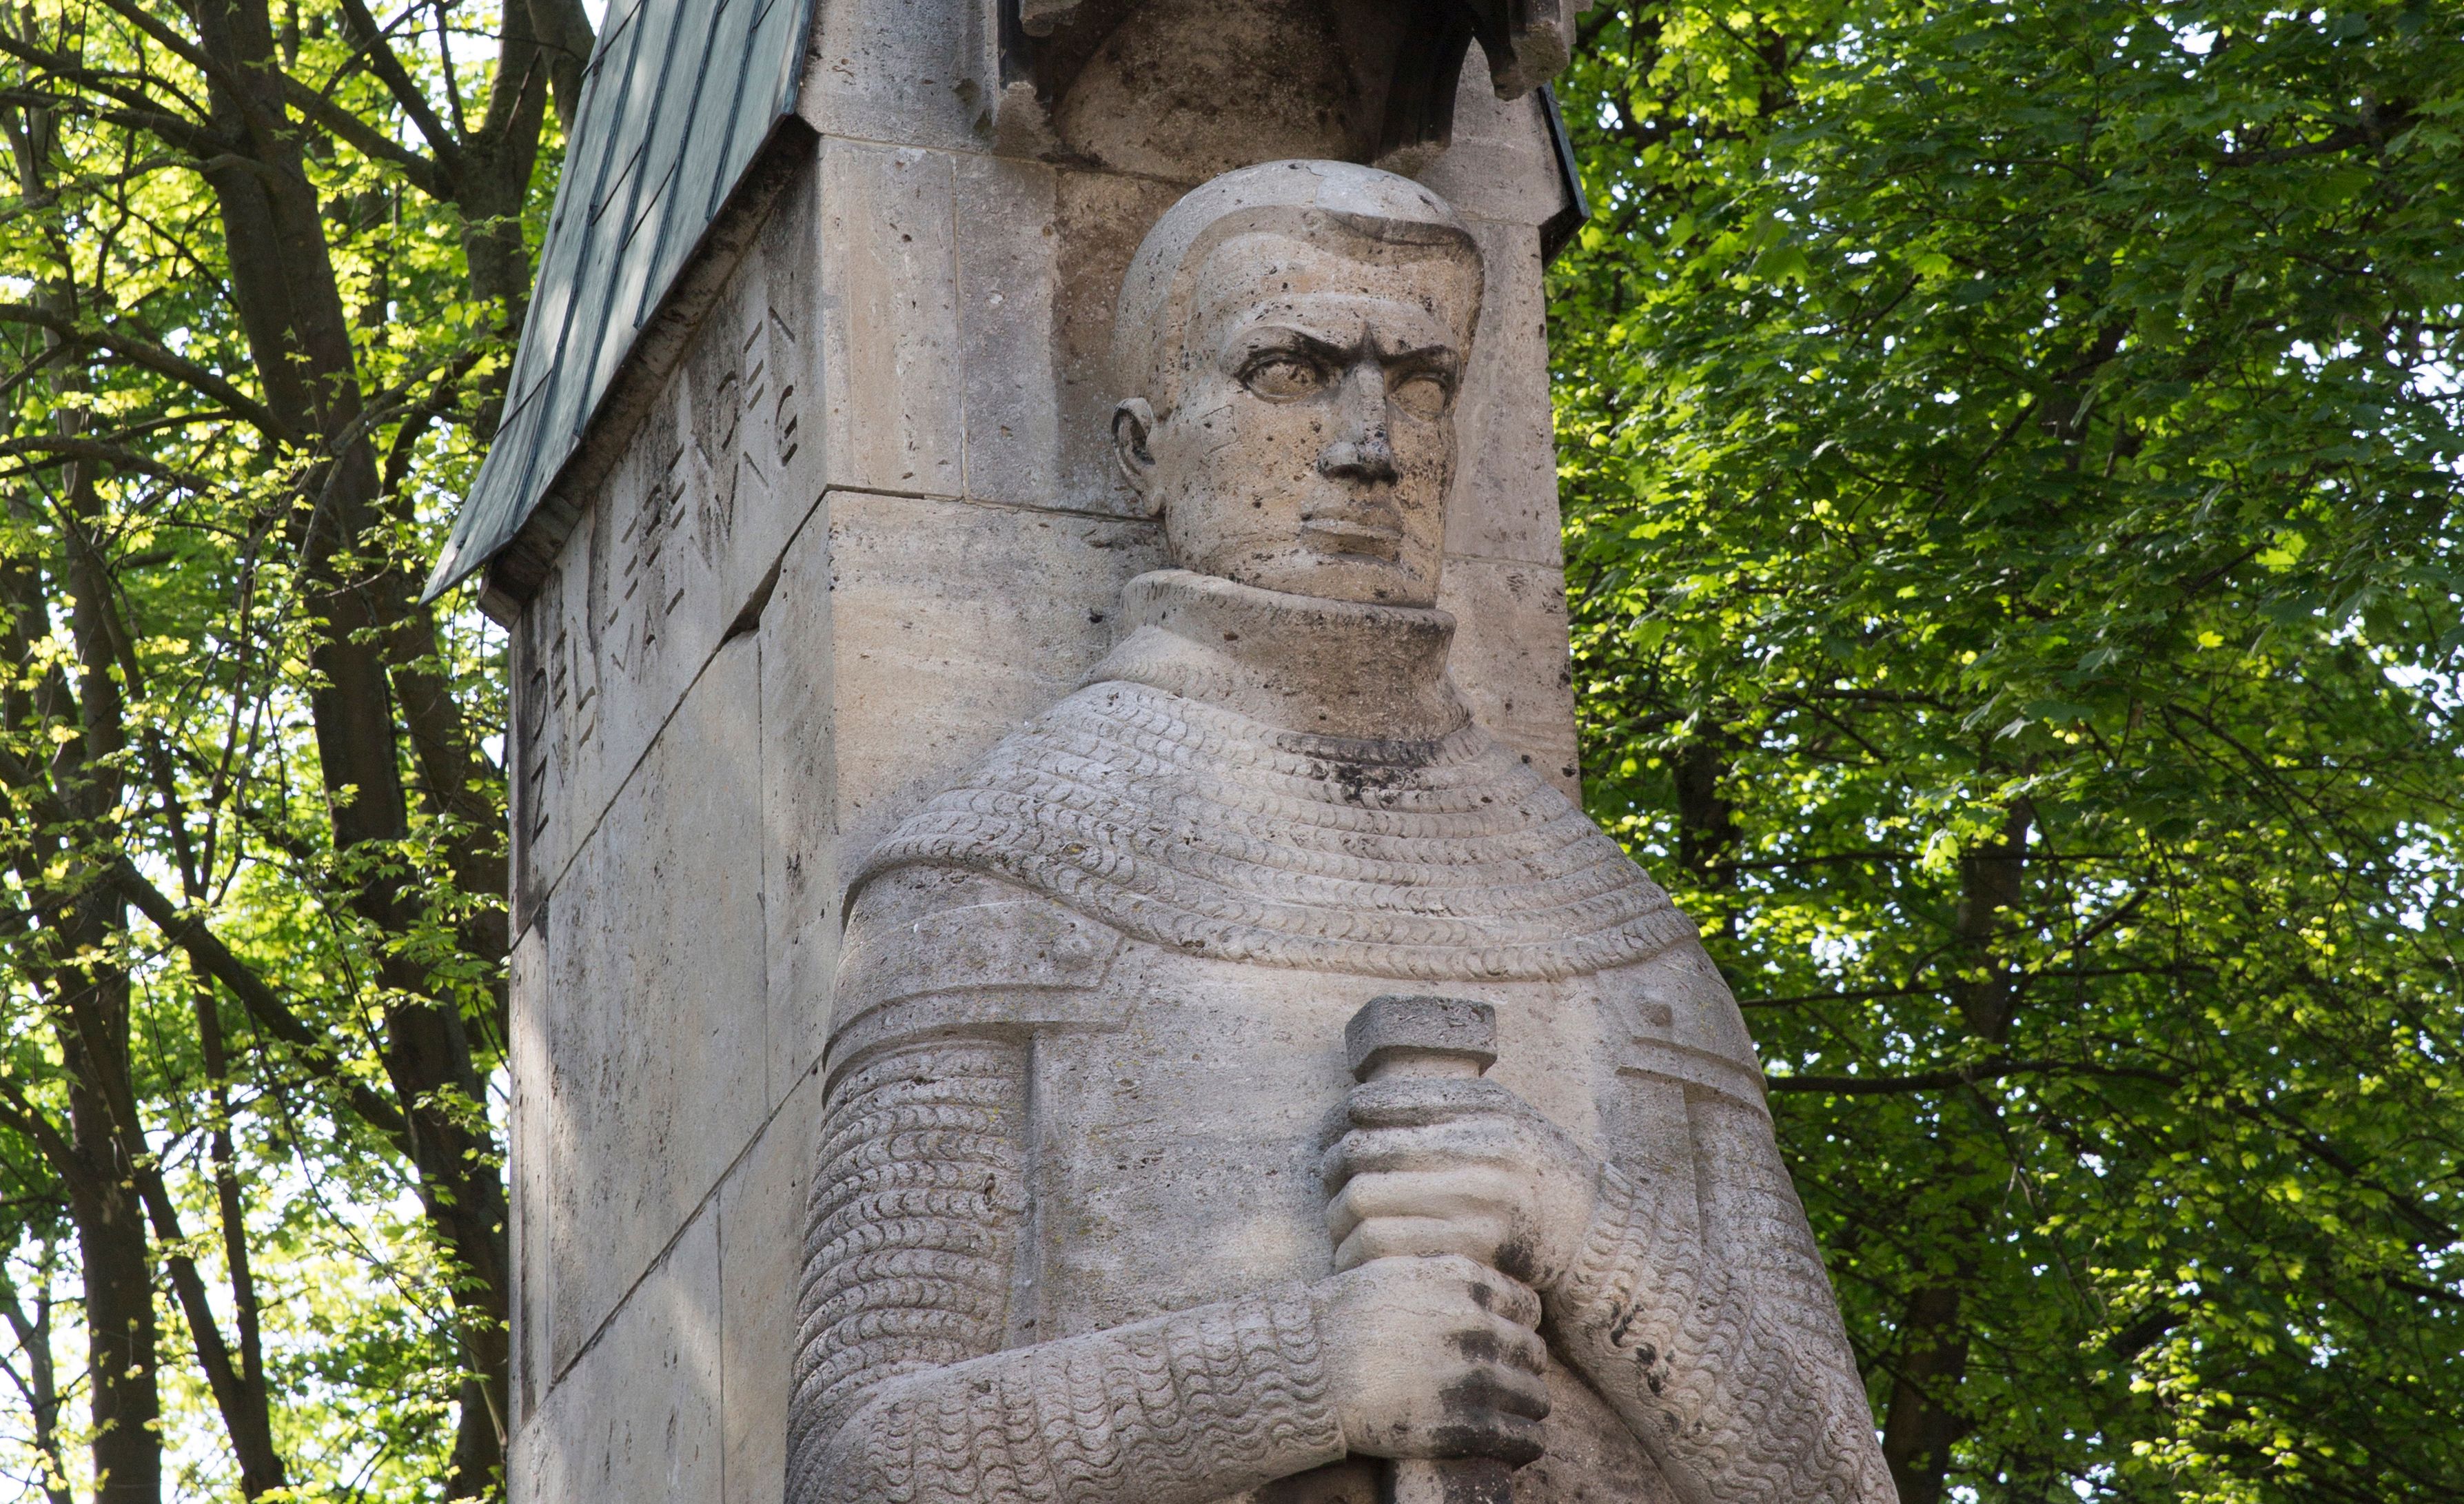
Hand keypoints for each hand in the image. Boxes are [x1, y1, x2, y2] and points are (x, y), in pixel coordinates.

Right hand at [1312, 1254, 1550, 1463]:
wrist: (1309, 1367)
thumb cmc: (1345, 1316)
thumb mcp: (1398, 1270)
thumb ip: (1446, 1275)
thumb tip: (1483, 1288)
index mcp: (1464, 1282)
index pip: (1527, 1307)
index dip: (1517, 1326)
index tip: (1505, 1341)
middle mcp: (1476, 1326)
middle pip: (1534, 1352)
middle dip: (1523, 1367)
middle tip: (1507, 1381)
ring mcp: (1471, 1377)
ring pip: (1535, 1397)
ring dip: (1527, 1407)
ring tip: (1514, 1415)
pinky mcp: (1463, 1426)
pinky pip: (1522, 1438)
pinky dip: (1525, 1442)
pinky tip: (1516, 1443)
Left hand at [1323, 1077, 1597, 1292]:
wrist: (1594, 1230)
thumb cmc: (1534, 1166)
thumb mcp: (1502, 1113)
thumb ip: (1444, 1100)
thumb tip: (1358, 1103)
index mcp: (1480, 1106)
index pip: (1377, 1103)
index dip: (1341, 1120)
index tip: (1335, 1134)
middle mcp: (1479, 1147)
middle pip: (1363, 1152)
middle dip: (1331, 1168)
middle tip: (1329, 1181)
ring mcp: (1477, 1200)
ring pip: (1366, 1202)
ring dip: (1338, 1216)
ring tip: (1341, 1221)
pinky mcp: (1472, 1250)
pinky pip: (1389, 1249)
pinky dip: (1362, 1253)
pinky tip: (1361, 1252)